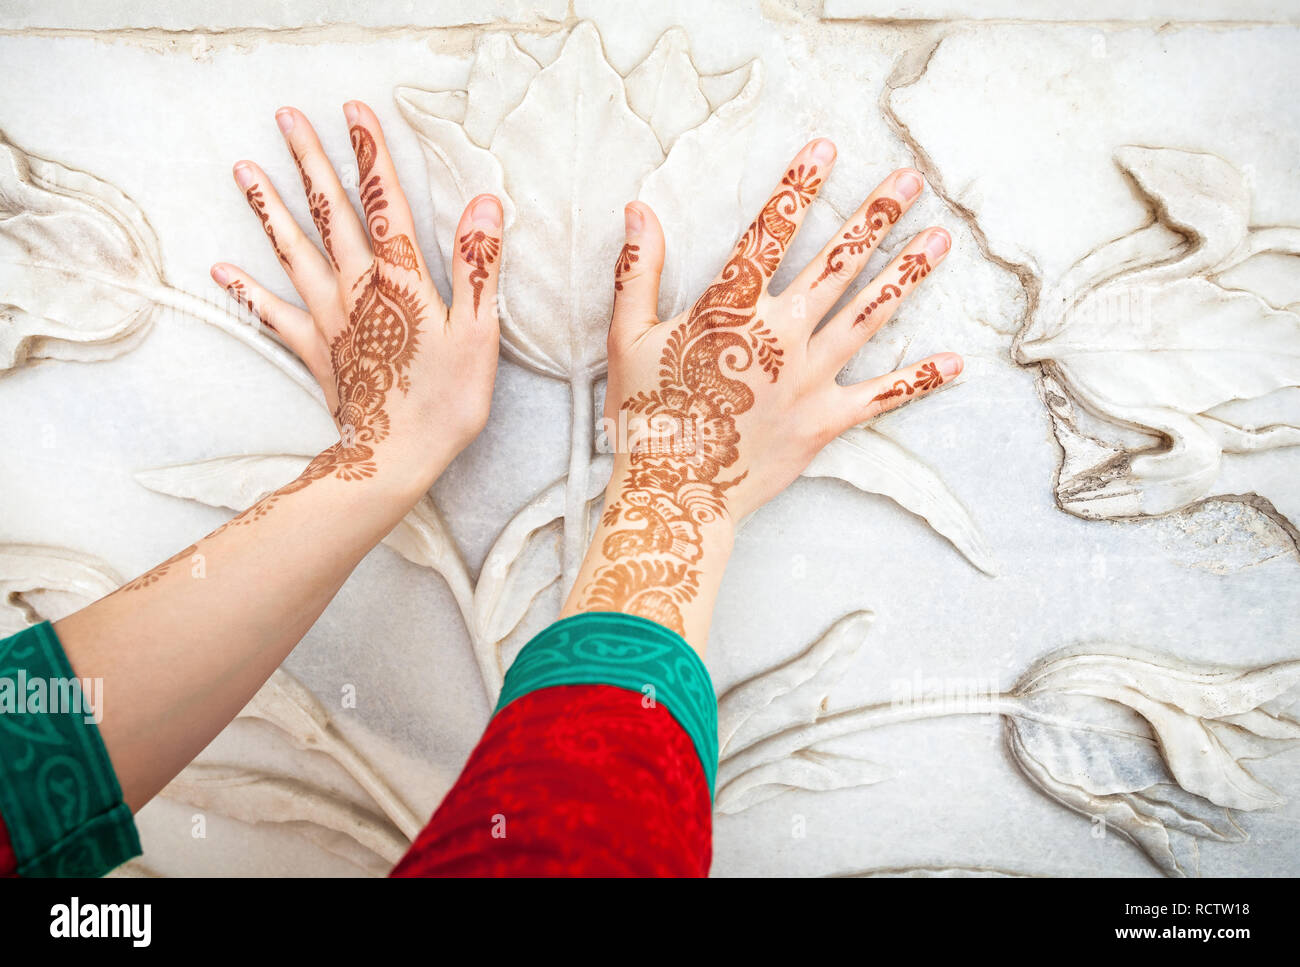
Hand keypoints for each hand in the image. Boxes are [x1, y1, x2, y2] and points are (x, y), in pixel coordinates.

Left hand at [211, 100, 501, 495]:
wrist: (395, 459)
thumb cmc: (445, 400)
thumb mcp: (479, 332)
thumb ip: (478, 264)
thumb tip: (484, 203)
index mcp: (402, 279)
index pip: (384, 203)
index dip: (370, 154)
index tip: (352, 110)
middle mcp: (358, 289)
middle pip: (329, 214)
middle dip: (309, 162)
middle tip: (284, 117)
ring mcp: (330, 319)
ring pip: (293, 252)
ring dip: (268, 208)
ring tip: (242, 169)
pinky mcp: (314, 351)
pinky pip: (274, 313)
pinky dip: (247, 290)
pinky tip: (222, 268)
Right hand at [567, 138, 962, 642]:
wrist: (675, 494)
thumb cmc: (646, 415)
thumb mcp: (628, 338)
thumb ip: (639, 271)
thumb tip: (638, 210)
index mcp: (730, 310)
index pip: (768, 233)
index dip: (797, 187)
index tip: (826, 147)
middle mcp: (780, 336)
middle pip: (836, 264)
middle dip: (874, 216)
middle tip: (910, 181)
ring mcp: (809, 379)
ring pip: (868, 316)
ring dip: (905, 274)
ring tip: (939, 240)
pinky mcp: (825, 422)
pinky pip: (880, 398)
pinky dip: (918, 381)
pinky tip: (955, 361)